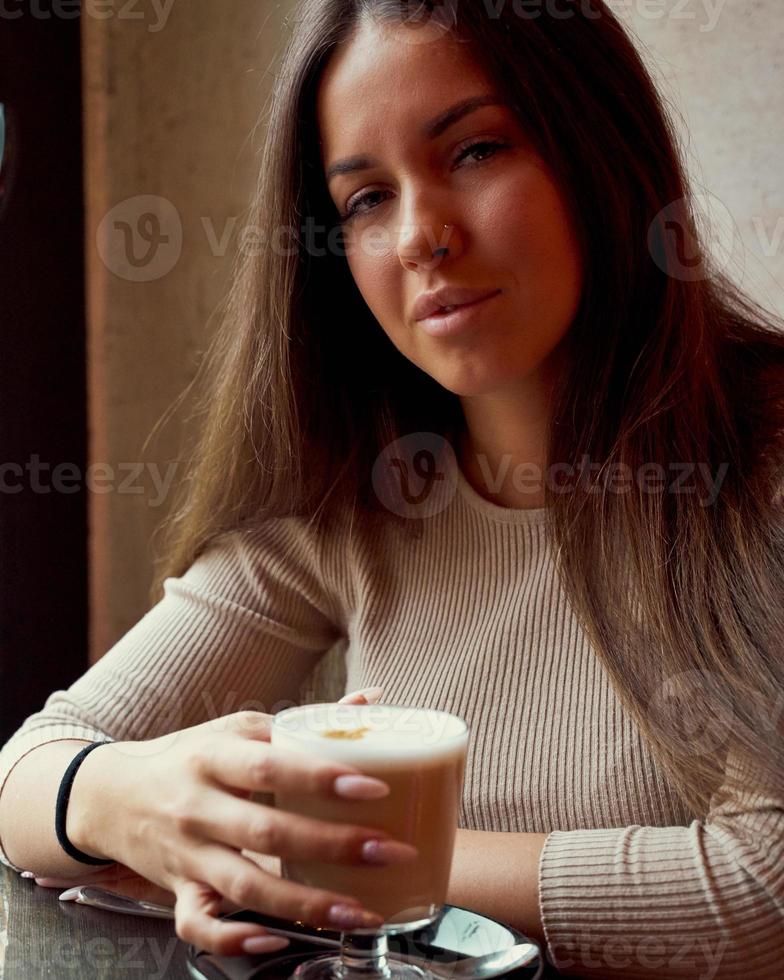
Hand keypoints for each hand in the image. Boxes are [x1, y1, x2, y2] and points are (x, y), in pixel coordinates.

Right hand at [56, 686, 409, 956]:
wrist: (110, 795)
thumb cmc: (189, 757)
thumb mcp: (238, 729)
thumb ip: (305, 722)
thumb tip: (372, 700)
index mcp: (216, 757)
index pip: (271, 766)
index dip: (322, 778)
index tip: (374, 787)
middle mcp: (198, 807)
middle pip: (267, 831)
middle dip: (334, 845)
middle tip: (388, 850)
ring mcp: (187, 854)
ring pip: (246, 887)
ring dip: (308, 903)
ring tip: (362, 910)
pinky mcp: (177, 891)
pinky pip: (201, 926)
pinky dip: (237, 939)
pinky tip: (280, 939)